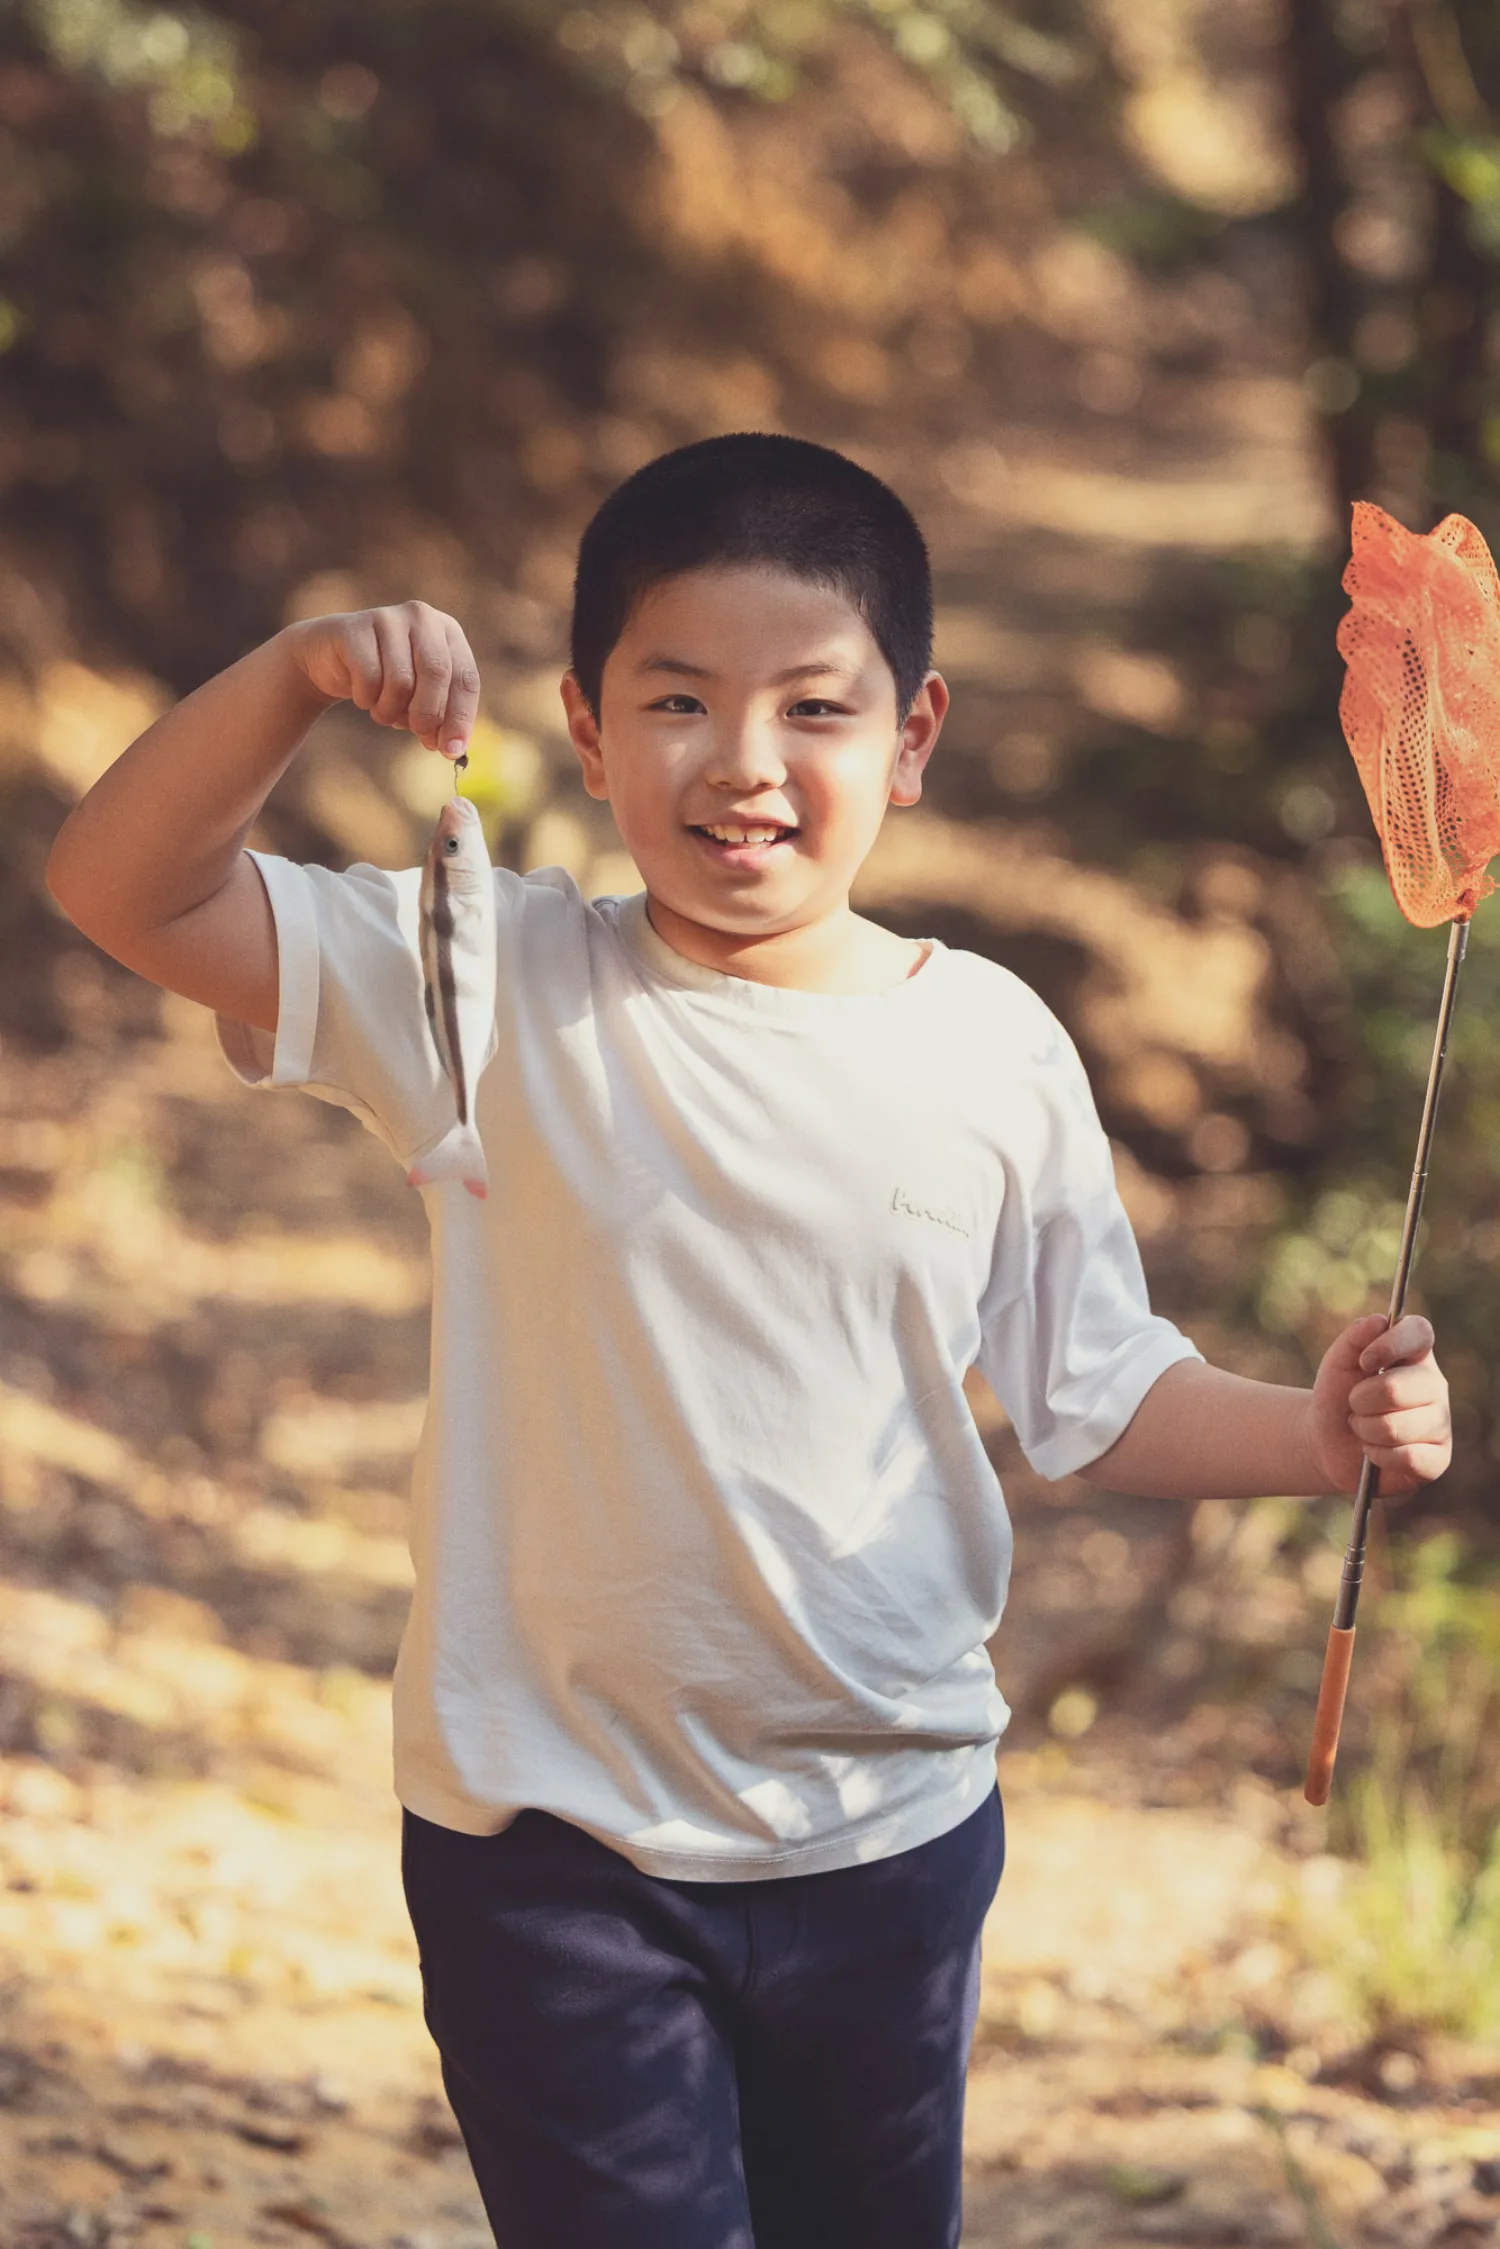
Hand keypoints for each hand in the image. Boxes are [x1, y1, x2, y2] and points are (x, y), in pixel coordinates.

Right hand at [286, 602, 480, 758]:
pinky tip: (363, 696)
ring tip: (383, 712)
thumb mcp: (420, 699)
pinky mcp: (355, 628)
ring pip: (401, 680)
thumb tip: (453, 748)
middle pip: (437, 673)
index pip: (466, 678)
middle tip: (417, 733)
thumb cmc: (386, 681)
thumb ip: (441, 720)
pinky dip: (366, 699)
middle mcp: (422, 618)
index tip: (451, 751)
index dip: (461, 718)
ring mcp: (388, 618)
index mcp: (448, 633)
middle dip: (428, 713)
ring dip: (391, 710)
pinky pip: (369, 678)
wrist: (331, 660)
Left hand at [1309, 1311, 1451, 1494]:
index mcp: (1414, 1354)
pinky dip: (1378, 1455)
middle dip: (1361, 1401)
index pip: (1420, 1332)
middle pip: (1397, 1389)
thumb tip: (1379, 1321)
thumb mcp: (1337, 1362)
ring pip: (1397, 1428)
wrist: (1327, 1442)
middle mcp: (1434, 1385)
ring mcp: (1440, 1422)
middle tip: (1354, 1405)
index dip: (1391, 1344)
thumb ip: (1355, 1337)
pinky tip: (1375, 1451)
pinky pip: (1408, 1458)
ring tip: (1363, 1428)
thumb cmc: (1337, 1396)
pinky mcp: (1438, 1458)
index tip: (1364, 1361)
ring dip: (1365, 1430)